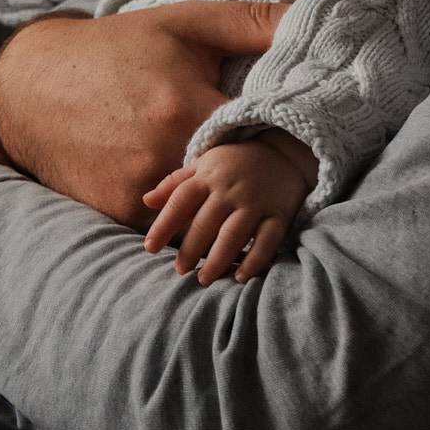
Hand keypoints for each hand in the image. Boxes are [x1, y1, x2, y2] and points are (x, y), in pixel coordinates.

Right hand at [0, 0, 288, 229]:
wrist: (34, 84)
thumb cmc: (120, 46)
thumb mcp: (188, 23)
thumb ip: (256, 23)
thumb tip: (314, 19)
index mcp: (184, 108)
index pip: (263, 134)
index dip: (289, 133)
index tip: (308, 131)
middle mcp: (159, 156)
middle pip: (237, 177)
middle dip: (260, 170)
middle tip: (279, 162)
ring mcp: (136, 191)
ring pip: (207, 206)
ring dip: (227, 197)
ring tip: (247, 184)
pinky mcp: (118, 212)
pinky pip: (173, 219)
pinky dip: (191, 210)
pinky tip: (204, 195)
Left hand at [143, 131, 316, 283]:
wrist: (283, 151)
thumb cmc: (235, 163)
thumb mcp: (204, 165)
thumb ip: (175, 184)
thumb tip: (145, 201)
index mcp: (208, 176)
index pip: (181, 201)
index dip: (164, 225)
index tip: (150, 248)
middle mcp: (230, 190)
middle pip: (206, 223)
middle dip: (190, 249)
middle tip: (180, 270)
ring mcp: (255, 202)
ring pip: (234, 235)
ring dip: (217, 260)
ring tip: (204, 278)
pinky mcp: (278, 214)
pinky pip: (267, 240)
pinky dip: (255, 260)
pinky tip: (241, 277)